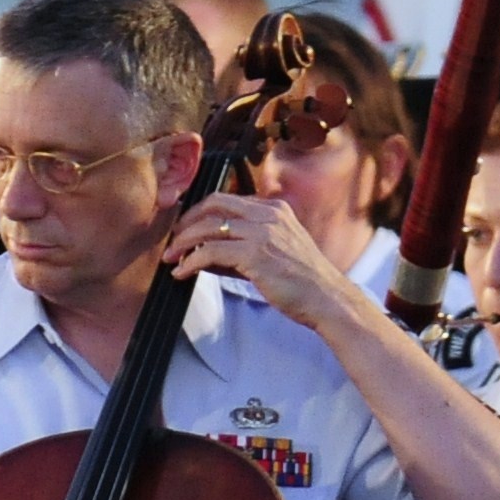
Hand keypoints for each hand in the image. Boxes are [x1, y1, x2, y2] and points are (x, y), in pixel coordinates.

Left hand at [166, 188, 366, 327]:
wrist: (327, 298)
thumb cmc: (302, 280)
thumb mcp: (274, 251)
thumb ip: (241, 246)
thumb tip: (202, 252)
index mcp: (275, 209)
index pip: (227, 200)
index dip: (201, 212)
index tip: (186, 227)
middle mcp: (268, 215)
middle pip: (213, 205)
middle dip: (187, 221)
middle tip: (173, 239)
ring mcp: (262, 232)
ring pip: (206, 228)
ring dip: (182, 243)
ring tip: (171, 258)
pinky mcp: (254, 253)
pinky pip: (208, 252)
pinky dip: (190, 262)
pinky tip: (182, 272)